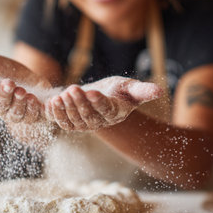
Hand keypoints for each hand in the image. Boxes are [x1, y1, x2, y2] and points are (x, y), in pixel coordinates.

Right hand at [0, 51, 51, 123]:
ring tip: (25, 92)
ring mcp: (18, 114)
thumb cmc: (8, 73)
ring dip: (21, 103)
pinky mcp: (36, 116)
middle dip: (5, 95)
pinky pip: (39, 116)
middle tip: (11, 83)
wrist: (34, 83)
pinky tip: (46, 100)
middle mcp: (1, 107)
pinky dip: (43, 109)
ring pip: (17, 114)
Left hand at [46, 76, 161, 130]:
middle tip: (72, 89)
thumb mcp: (129, 87)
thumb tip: (160, 91)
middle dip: (80, 103)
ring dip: (67, 108)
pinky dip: (56, 113)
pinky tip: (52, 102)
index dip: (99, 102)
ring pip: (75, 119)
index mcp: (115, 113)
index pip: (107, 109)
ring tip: (61, 95)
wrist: (100, 97)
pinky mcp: (72, 124)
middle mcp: (100, 122)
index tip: (92, 91)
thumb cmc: (117, 90)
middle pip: (89, 115)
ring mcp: (85, 125)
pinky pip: (63, 122)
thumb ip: (142, 90)